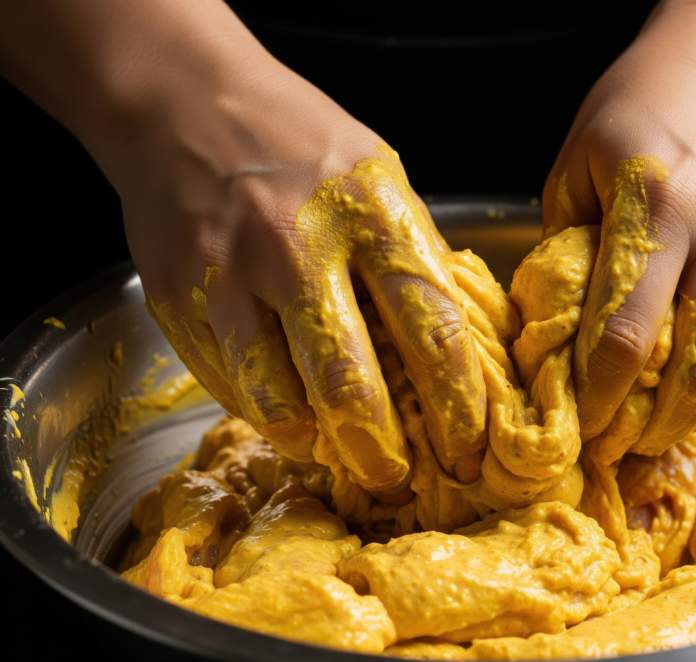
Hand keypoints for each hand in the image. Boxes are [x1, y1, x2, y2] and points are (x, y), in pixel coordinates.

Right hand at [113, 56, 485, 496]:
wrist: (181, 102)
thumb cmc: (297, 140)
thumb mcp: (377, 174)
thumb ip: (411, 254)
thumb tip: (451, 343)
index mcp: (371, 213)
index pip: (430, 326)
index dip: (456, 401)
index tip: (468, 446)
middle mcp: (300, 247)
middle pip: (350, 382)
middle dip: (382, 450)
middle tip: (399, 479)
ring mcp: (232, 276)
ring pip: (279, 399)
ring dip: (317, 445)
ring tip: (340, 456)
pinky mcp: (182, 300)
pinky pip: (231, 385)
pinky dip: (268, 414)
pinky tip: (290, 418)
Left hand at [544, 2, 695, 452]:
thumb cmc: (643, 103)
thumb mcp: (577, 164)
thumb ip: (565, 252)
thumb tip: (551, 336)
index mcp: (657, 203)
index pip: (623, 335)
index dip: (599, 400)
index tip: (580, 429)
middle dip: (654, 427)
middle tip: (622, 444)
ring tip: (663, 428)